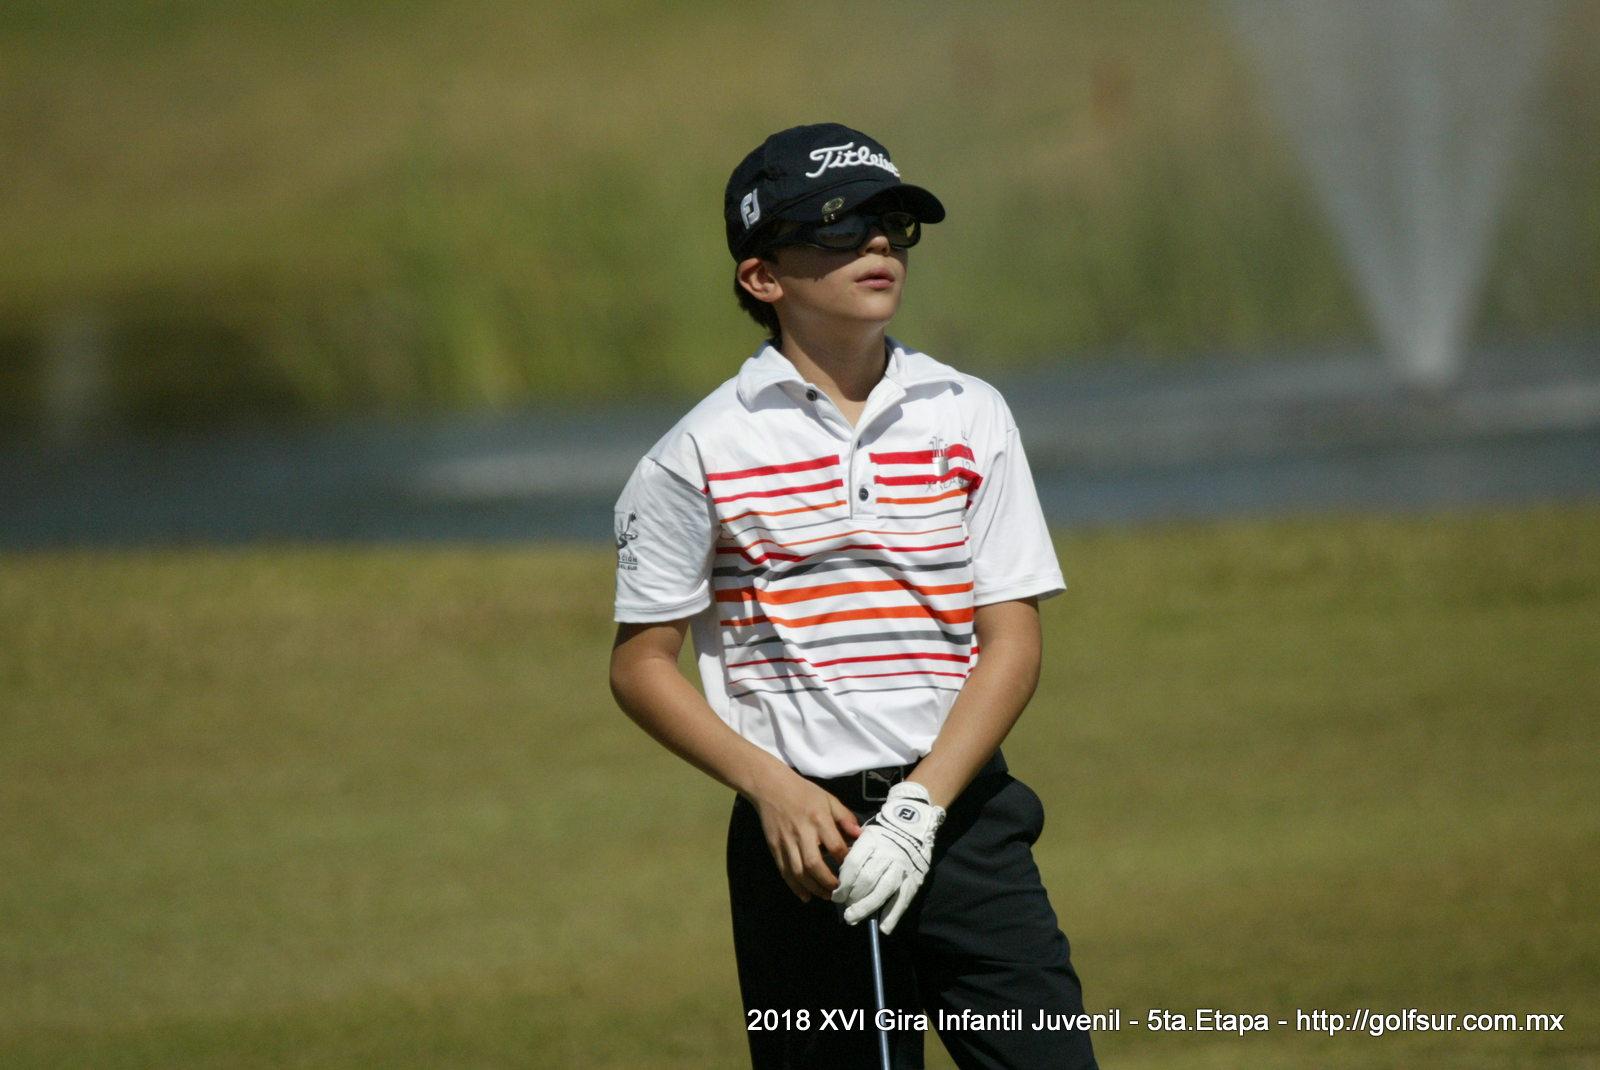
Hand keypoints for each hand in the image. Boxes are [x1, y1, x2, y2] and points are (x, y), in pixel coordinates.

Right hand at [748, 767, 861, 901]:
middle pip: (814, 865)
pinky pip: (785, 872)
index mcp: (819, 820)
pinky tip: (805, 896)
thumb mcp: (829, 799)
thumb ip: (845, 817)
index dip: (846, 861)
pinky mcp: (774, 848)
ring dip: (813, 888)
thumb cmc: (803, 792)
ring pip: (798, 873)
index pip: (835, 846)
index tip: (854, 871)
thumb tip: (861, 835)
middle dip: (828, 882)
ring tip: (826, 896)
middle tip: (840, 891)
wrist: (770, 787)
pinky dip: (795, 887)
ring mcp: (786, 843)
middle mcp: (802, 833)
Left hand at [831, 781, 944, 933]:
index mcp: (872, 841)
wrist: (915, 825)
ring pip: (882, 890)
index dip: (844, 882)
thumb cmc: (884, 833)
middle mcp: (886, 854)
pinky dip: (893, 914)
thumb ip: (855, 852)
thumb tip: (841, 877)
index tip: (836, 894)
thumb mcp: (867, 835)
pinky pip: (902, 898)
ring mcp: (901, 867)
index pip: (854, 863)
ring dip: (866, 906)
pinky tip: (883, 927)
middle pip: (866, 879)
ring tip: (853, 917)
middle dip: (852, 897)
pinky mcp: (913, 879)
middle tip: (843, 909)